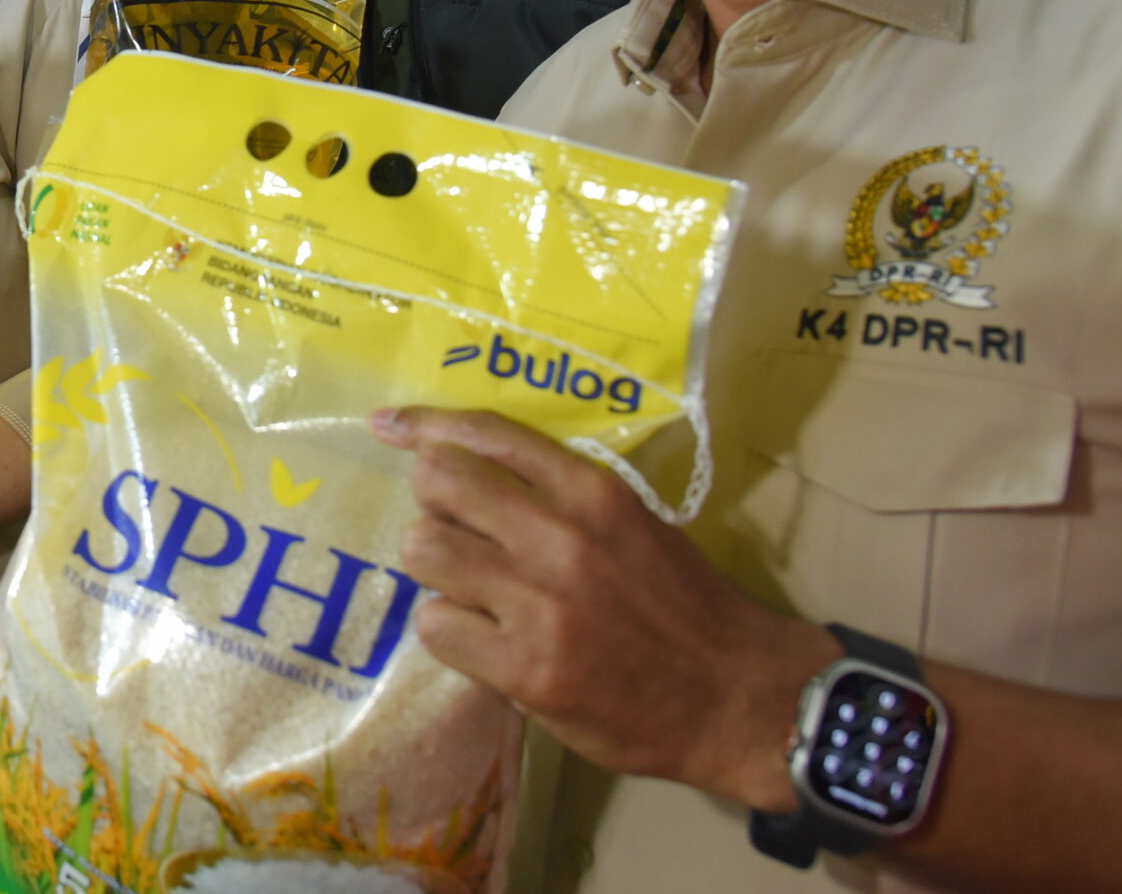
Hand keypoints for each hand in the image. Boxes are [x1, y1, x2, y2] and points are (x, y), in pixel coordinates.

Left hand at [371, 406, 835, 812]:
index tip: (386, 425)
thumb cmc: (680, 605)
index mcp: (592, 492)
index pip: (487, 434)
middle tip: (452, 532)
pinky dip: (449, 631)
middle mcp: (562, 536)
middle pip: (439, 483)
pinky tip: (481, 642)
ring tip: (469, 590)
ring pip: (425, 551)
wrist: (735, 695)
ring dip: (435, 571)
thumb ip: (560, 493)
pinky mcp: (526, 669)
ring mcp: (541, 604)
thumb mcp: (632, 522)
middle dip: (431, 503)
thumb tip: (471, 468)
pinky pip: (437, 625)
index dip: (424, 425)